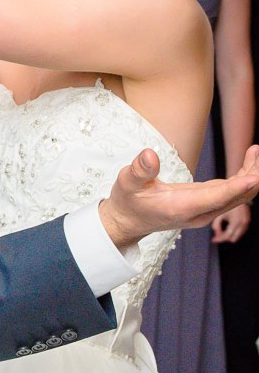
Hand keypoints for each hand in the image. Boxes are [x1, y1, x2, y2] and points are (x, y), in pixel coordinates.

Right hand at [99, 146, 258, 249]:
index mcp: (181, 207)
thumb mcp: (126, 183)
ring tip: (255, 150)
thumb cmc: (127, 201)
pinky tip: (250, 160)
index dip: (237, 187)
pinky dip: (245, 178)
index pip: (215, 198)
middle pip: (236, 198)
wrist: (127, 221)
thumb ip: (139, 170)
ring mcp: (205, 209)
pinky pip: (233, 193)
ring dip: (252, 175)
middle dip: (253, 177)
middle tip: (256, 150)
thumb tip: (149, 154)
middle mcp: (198, 212)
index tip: (254, 176)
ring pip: (239, 196)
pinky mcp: (206, 203)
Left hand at [211, 203, 250, 243]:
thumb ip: (216, 225)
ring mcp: (246, 222)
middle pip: (232, 237)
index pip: (227, 235)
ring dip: (229, 236)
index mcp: (235, 221)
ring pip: (237, 235)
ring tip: (220, 234)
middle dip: (223, 238)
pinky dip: (234, 232)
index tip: (213, 240)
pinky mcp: (247, 221)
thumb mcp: (219, 214)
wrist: (238, 195)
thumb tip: (216, 233)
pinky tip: (227, 230)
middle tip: (215, 238)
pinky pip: (240, 230)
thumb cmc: (227, 203)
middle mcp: (242, 223)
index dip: (219, 239)